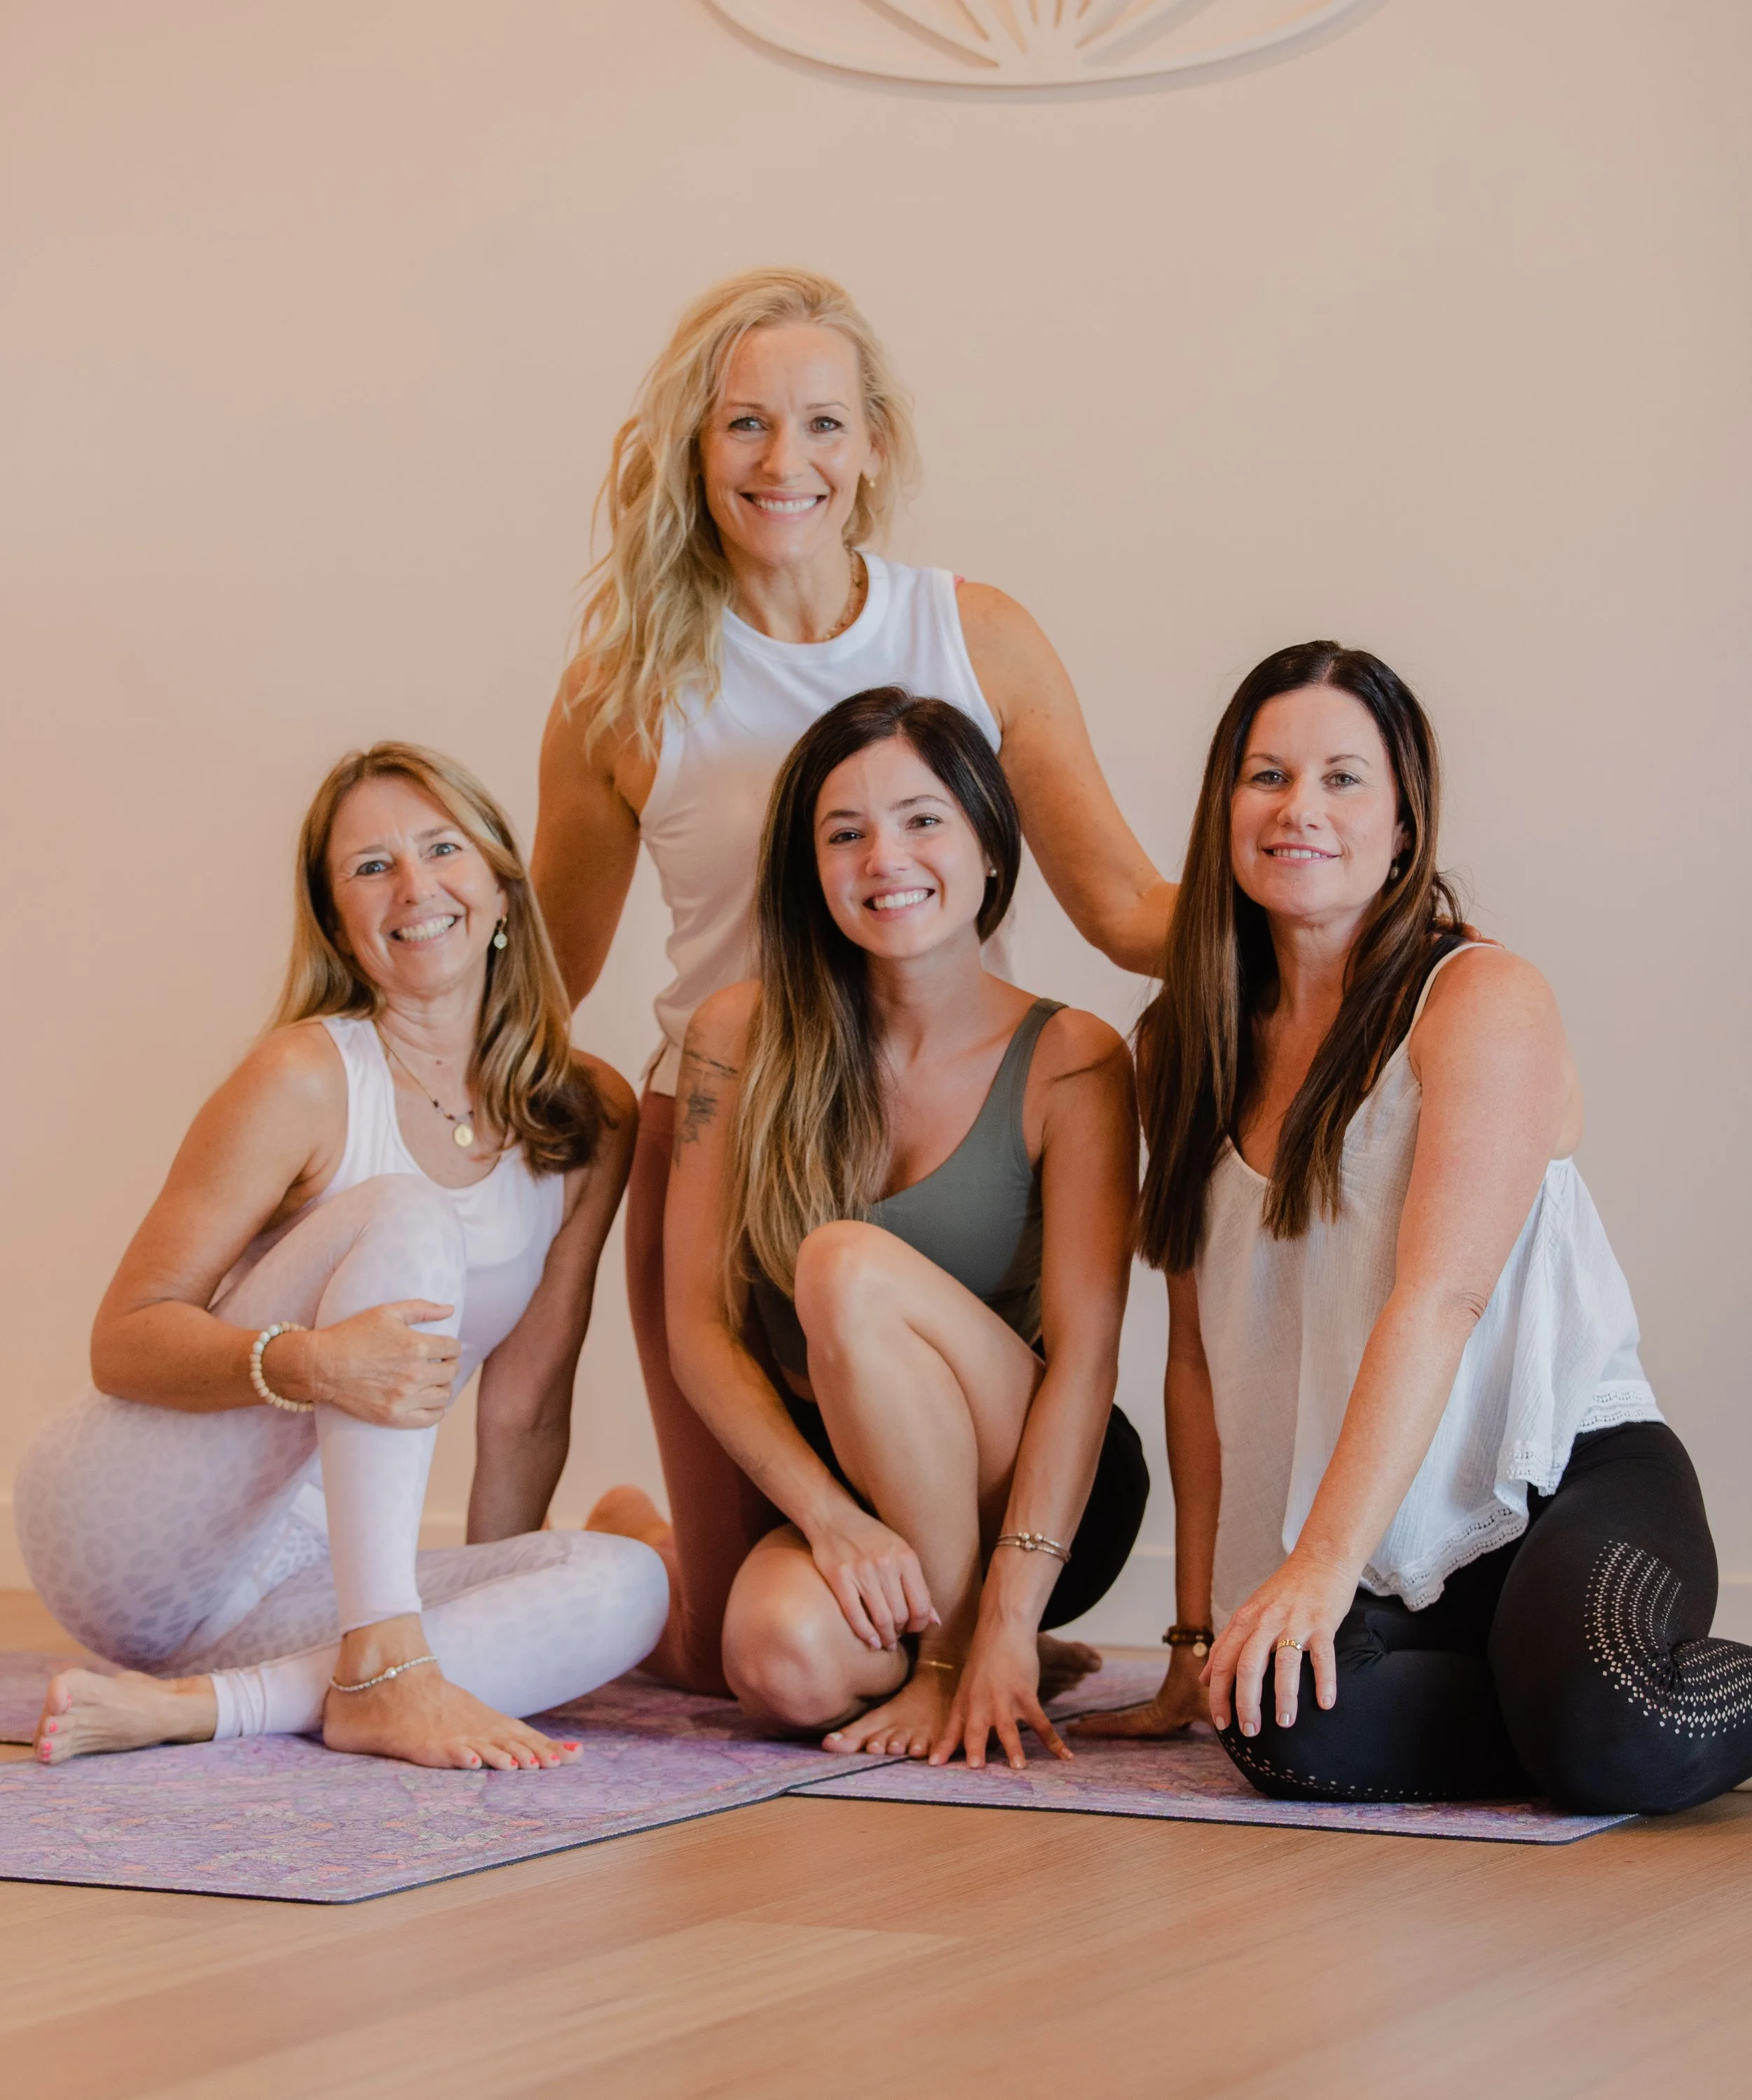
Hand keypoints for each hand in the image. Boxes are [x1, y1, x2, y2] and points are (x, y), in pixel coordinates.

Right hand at [270, 1302, 459, 1428]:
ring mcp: (404, 1398)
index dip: (450, 1346)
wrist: (320, 1366)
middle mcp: (415, 1374)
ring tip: (432, 1381)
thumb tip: (450, 1309)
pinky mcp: (394, 1417)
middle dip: (447, 1364)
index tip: (443, 1348)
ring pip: (444, 1395)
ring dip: (442, 1386)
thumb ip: (422, 1309)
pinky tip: (430, 1401)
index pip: (453, 1348)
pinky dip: (437, 1410)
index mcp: (416, 1346)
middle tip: (437, 1363)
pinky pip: (431, 1418)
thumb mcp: (386, 1312)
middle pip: (451, 1372)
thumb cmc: (352, 1335)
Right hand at [805, 1504, 935, 1650]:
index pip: (921, 1604)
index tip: (913, 1628)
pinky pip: (856, 1616)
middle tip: (897, 1635)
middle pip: (901, 1615)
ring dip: (886, 1637)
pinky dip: (866, 1634)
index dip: (920, 1624)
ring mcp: (862, 1571)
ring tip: (886, 1641)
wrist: (832, 1516)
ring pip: (881, 1619)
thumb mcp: (899, 1551)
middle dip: (901, 1632)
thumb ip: (916, 1584)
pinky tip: (871, 1640)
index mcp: (905, 1556)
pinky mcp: (840, 1577)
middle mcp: (886, 1564)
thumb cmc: (870, 1536)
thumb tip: (935, 1621)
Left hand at [928, 1617, 1068, 1771]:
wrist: (1003, 1630)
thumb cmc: (986, 1662)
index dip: (943, 1747)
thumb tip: (973, 1743)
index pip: (952, 1729)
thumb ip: (969, 1714)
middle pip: (976, 1728)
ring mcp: (1004, 1698)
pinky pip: (1040, 1721)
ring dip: (1014, 1748)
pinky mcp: (1025, 1693)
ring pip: (1008, 1727)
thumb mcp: (969, 1687)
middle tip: (975, 1768)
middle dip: (975, 1748)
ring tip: (1018, 1767)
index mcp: (964, 1703)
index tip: (933, 1764)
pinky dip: (1053, 1740)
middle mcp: (981, 1703)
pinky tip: (1065, 1756)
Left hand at [1068, 1645, 1208, 1739]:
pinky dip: (1116, 1719)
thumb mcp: (1209, 1706)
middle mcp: (1155, 1720)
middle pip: (1118, 1727)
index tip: (1078, 1728)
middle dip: (1095, 1728)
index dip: (1100, 1727)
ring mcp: (1157, 1716)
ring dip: (1105, 1725)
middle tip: (1071, 1730)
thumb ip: (1214, 1718)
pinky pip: (1132, 1717)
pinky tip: (1107, 1720)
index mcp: (1158, 1719)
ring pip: (1124, 1723)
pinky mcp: (1160, 1710)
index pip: (1123, 1726)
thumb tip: (1219, 1724)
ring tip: (1081, 1725)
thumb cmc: (1210, 1687)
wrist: (1217, 1673)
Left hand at [1203, 1551, 1357, 1737]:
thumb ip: (1226, 1645)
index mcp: (1245, 1620)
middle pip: (1247, 1665)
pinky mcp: (1323, 1623)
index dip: (1219, 1694)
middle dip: (1245, 1702)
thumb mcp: (1248, 1613)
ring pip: (1284, 1662)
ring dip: (1283, 1697)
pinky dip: (1324, 1681)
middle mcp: (1266, 1620)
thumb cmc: (1284, 1592)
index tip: (1220, 1723)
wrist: (1320, 1559)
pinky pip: (1323, 1656)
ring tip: (1285, 1724)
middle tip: (1248, 1731)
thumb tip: (1204, 1679)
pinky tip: (1325, 1704)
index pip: (1223, 1661)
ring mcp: (1295, 1621)